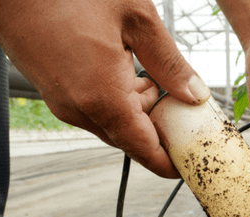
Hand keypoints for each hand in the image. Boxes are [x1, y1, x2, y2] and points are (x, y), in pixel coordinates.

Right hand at [0, 0, 211, 177]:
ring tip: (150, 78)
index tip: (190, 164)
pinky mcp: (55, 92)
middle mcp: (80, 110)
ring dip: (138, 111)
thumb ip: (169, 63)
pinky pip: (95, 111)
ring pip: (113, 125)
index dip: (170, 163)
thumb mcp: (136, 19)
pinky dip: (117, 101)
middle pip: (131, 139)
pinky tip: (124, 71)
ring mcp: (63, 103)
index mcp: (103, 98)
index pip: (145, 150)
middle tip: (180, 108)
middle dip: (158, 129)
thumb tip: (194, 94)